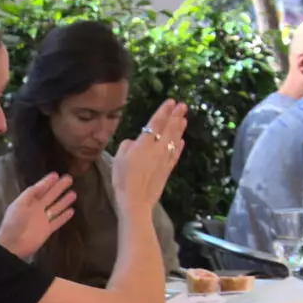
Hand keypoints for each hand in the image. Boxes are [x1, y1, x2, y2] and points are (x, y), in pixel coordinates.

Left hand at [0, 173, 75, 259]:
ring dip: (64, 201)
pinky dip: (64, 216)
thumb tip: (43, 183)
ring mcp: (43, 219)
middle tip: (69, 178)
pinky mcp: (47, 230)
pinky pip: (57, 221)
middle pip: (50, 196)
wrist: (12, 245)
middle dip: (59, 187)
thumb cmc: (14, 223)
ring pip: (56, 208)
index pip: (40, 189)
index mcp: (28, 201)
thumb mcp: (20, 204)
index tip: (56, 174)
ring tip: (74, 193)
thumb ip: (31, 194)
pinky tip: (72, 210)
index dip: (47, 182)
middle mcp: (37, 209)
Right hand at [112, 100, 187, 214]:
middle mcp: (157, 149)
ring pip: (174, 140)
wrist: (135, 200)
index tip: (171, 101)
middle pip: (168, 129)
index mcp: (144, 144)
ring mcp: (164, 160)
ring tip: (184, 119)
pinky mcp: (167, 170)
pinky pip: (175, 155)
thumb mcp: (118, 159)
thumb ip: (126, 146)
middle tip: (183, 106)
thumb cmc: (123, 179)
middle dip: (176, 116)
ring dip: (179, 129)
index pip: (156, 123)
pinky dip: (179, 147)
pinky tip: (182, 142)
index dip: (164, 111)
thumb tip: (133, 142)